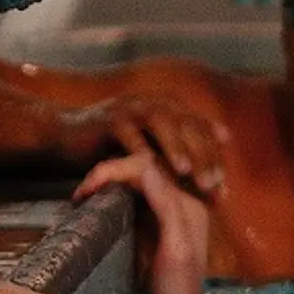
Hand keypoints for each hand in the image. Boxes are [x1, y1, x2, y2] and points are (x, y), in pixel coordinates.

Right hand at [54, 94, 229, 192]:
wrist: (68, 138)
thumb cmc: (115, 152)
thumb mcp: (154, 156)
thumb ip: (182, 164)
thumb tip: (219, 189)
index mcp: (171, 111)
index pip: (202, 131)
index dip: (215, 157)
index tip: (224, 186)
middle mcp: (155, 105)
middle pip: (187, 125)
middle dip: (201, 154)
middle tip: (211, 183)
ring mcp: (131, 108)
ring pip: (160, 122)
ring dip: (174, 145)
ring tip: (184, 170)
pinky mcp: (108, 118)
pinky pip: (126, 130)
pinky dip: (137, 145)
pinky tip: (146, 164)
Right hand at [75, 153, 208, 293]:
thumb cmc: (178, 290)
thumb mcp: (176, 249)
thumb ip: (167, 207)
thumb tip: (145, 168)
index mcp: (185, 205)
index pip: (147, 169)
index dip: (114, 171)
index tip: (87, 189)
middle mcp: (175, 204)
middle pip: (136, 172)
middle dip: (105, 175)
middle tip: (79, 196)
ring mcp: (159, 215)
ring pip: (128, 185)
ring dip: (103, 184)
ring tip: (81, 200)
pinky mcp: (145, 227)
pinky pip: (125, 202)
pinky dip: (105, 198)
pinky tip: (89, 208)